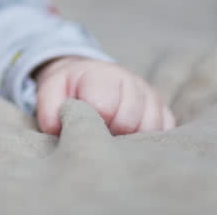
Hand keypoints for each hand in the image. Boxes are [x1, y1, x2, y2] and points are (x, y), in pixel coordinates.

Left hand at [33, 56, 175, 135]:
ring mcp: (151, 96)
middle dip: (111, 131)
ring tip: (113, 133)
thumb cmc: (70, 89)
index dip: (92, 120)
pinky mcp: (164, 111)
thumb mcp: (51, 92)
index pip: (105, 107)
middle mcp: (132, 82)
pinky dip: (150, 140)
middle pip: (129, 121)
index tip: (84, 120)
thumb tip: (59, 128)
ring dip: (131, 137)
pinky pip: (166, 131)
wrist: (87, 77)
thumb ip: (49, 109)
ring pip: (151, 128)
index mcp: (103, 76)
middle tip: (99, 129)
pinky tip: (132, 137)